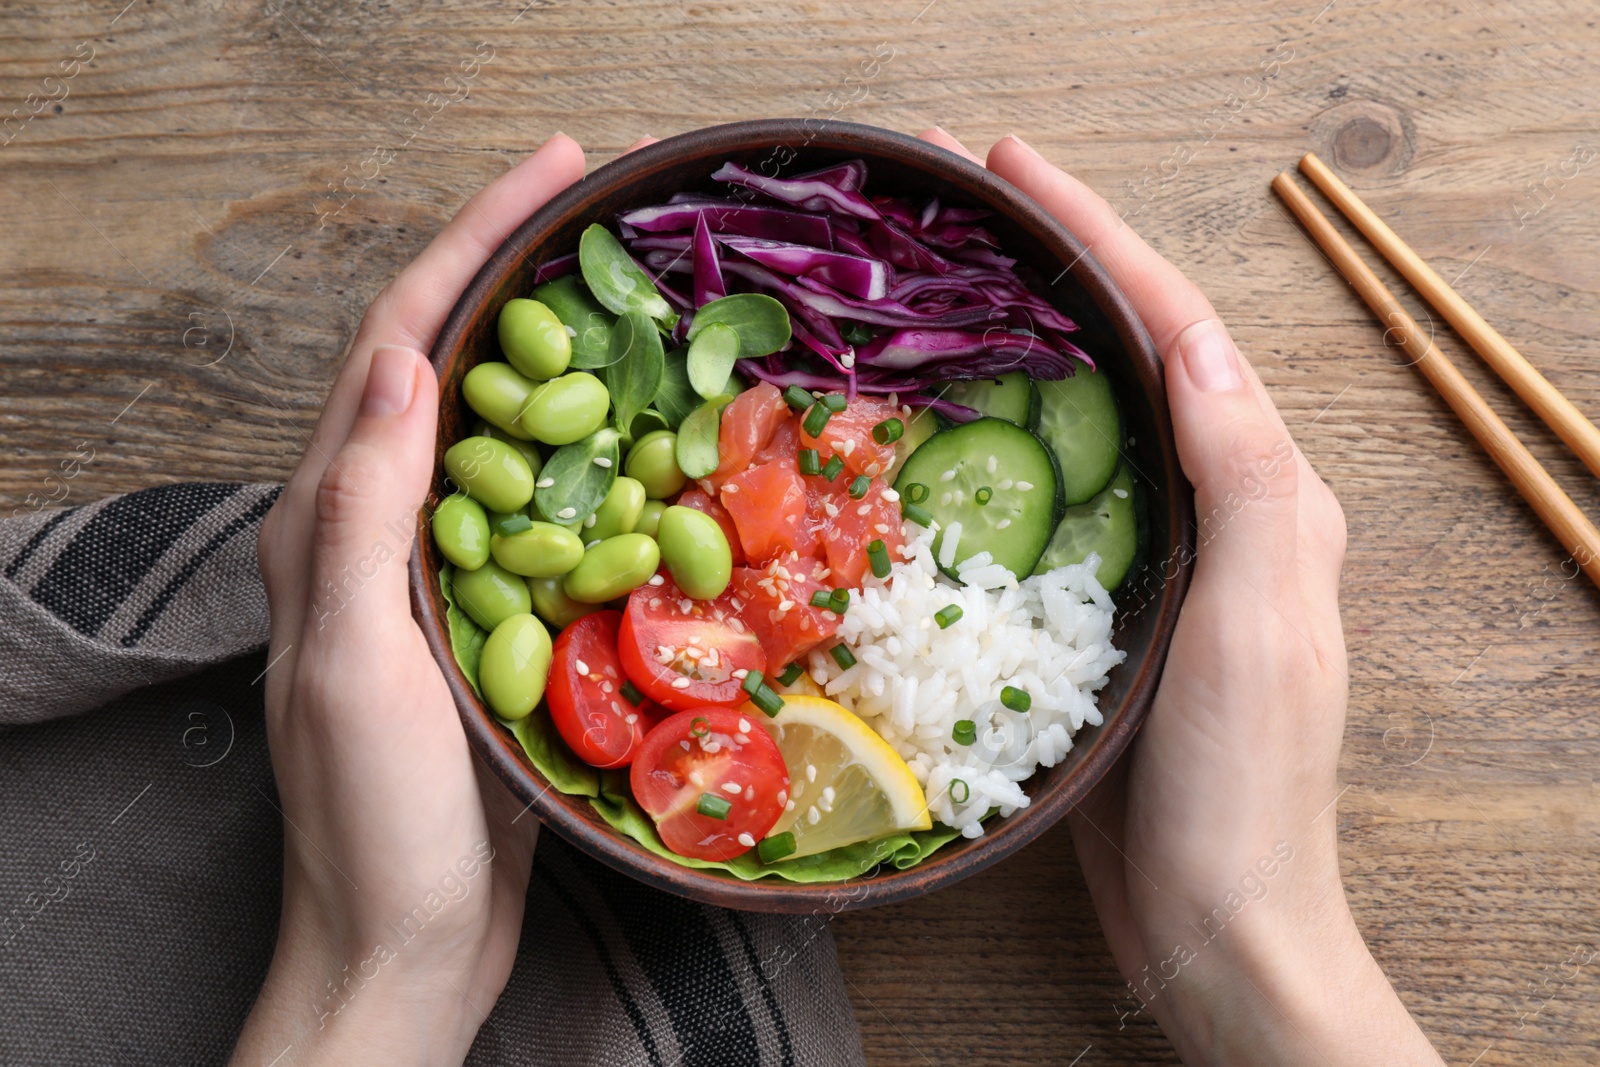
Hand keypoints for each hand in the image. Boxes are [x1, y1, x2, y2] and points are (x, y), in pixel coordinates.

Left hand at [231, 134, 586, 1066]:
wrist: (406, 947)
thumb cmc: (371, 823)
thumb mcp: (355, 663)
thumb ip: (362, 512)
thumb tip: (399, 358)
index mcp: (327, 523)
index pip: (399, 344)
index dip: (474, 242)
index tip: (560, 169)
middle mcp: (377, 531)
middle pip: (452, 363)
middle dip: (522, 269)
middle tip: (613, 210)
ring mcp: (438, 575)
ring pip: (507, 431)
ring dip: (567, 353)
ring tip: (643, 298)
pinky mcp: (493, 619)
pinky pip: (546, 509)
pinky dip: (596, 455)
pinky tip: (655, 445)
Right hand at [918, 129, 1441, 1063]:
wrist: (1215, 922)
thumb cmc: (1246, 786)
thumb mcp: (1262, 625)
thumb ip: (1245, 481)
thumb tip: (1199, 342)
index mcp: (1268, 492)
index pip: (1180, 331)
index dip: (1098, 238)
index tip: (1012, 168)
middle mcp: (1219, 506)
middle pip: (1134, 351)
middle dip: (1057, 262)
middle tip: (963, 199)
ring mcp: (1160, 556)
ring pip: (1087, 414)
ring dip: (1022, 337)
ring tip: (943, 280)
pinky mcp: (1106, 606)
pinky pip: (1049, 496)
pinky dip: (996, 440)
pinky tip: (938, 423)